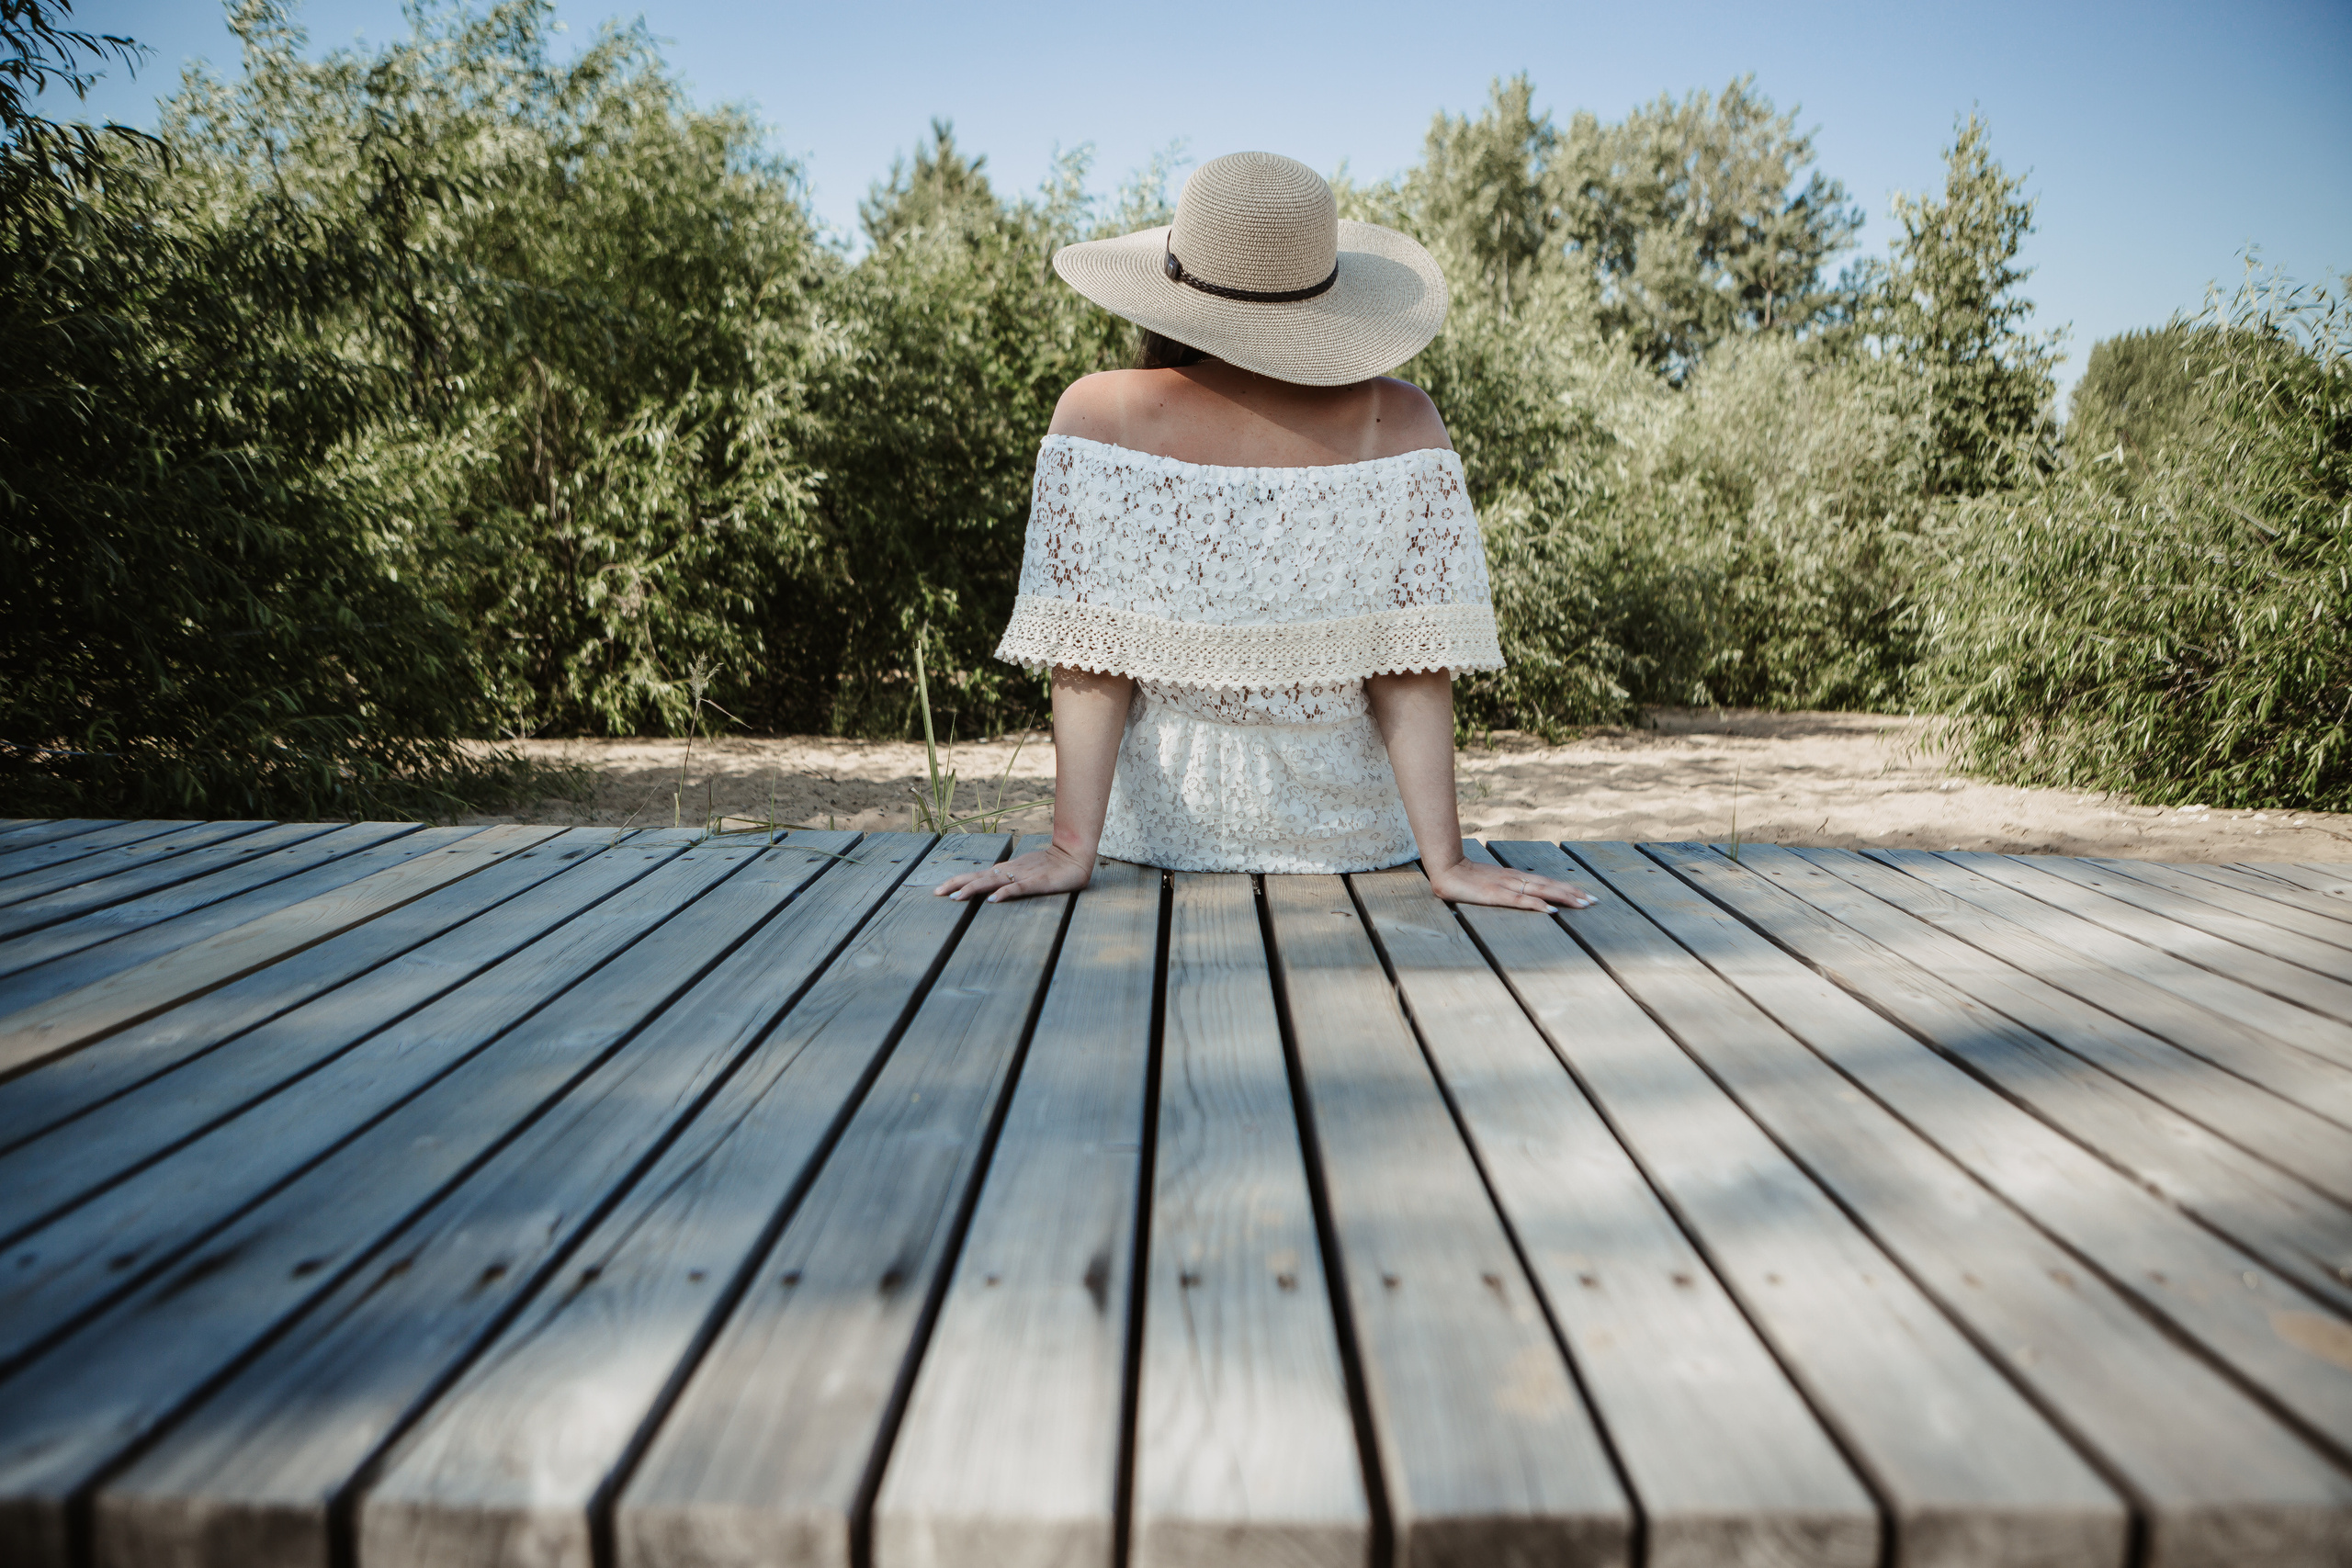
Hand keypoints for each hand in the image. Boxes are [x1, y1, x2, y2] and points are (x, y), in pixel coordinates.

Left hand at [934, 842, 1094, 902]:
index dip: (958, 881)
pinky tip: (992, 900)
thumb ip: (1010, 879)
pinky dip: (1004, 893)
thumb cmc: (1050, 866)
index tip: (939, 889)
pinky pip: (1018, 888)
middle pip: (978, 877)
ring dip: (973, 889)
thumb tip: (991, 888)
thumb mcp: (1025, 873)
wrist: (1075, 855)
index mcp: (1006, 870)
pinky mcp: (1037, 883)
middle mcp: (1010, 871)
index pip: (977, 875)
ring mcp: (1023, 876)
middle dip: (957, 885)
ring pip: (993, 882)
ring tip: (956, 898)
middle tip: (937, 894)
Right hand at [1426, 856, 1594, 910]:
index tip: (1587, 895)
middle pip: (1550, 886)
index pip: (1547, 882)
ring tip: (1582, 904)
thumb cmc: (1467, 878)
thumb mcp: (1492, 882)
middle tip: (1594, 901)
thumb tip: (1525, 895)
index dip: (1568, 888)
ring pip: (1541, 891)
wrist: (1446, 869)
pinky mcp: (1496, 895)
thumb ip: (1507, 887)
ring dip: (1563, 897)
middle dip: (1573, 893)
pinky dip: (1537, 905)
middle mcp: (1515, 879)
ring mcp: (1506, 886)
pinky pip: (1521, 901)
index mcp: (1515, 877)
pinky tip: (1551, 910)